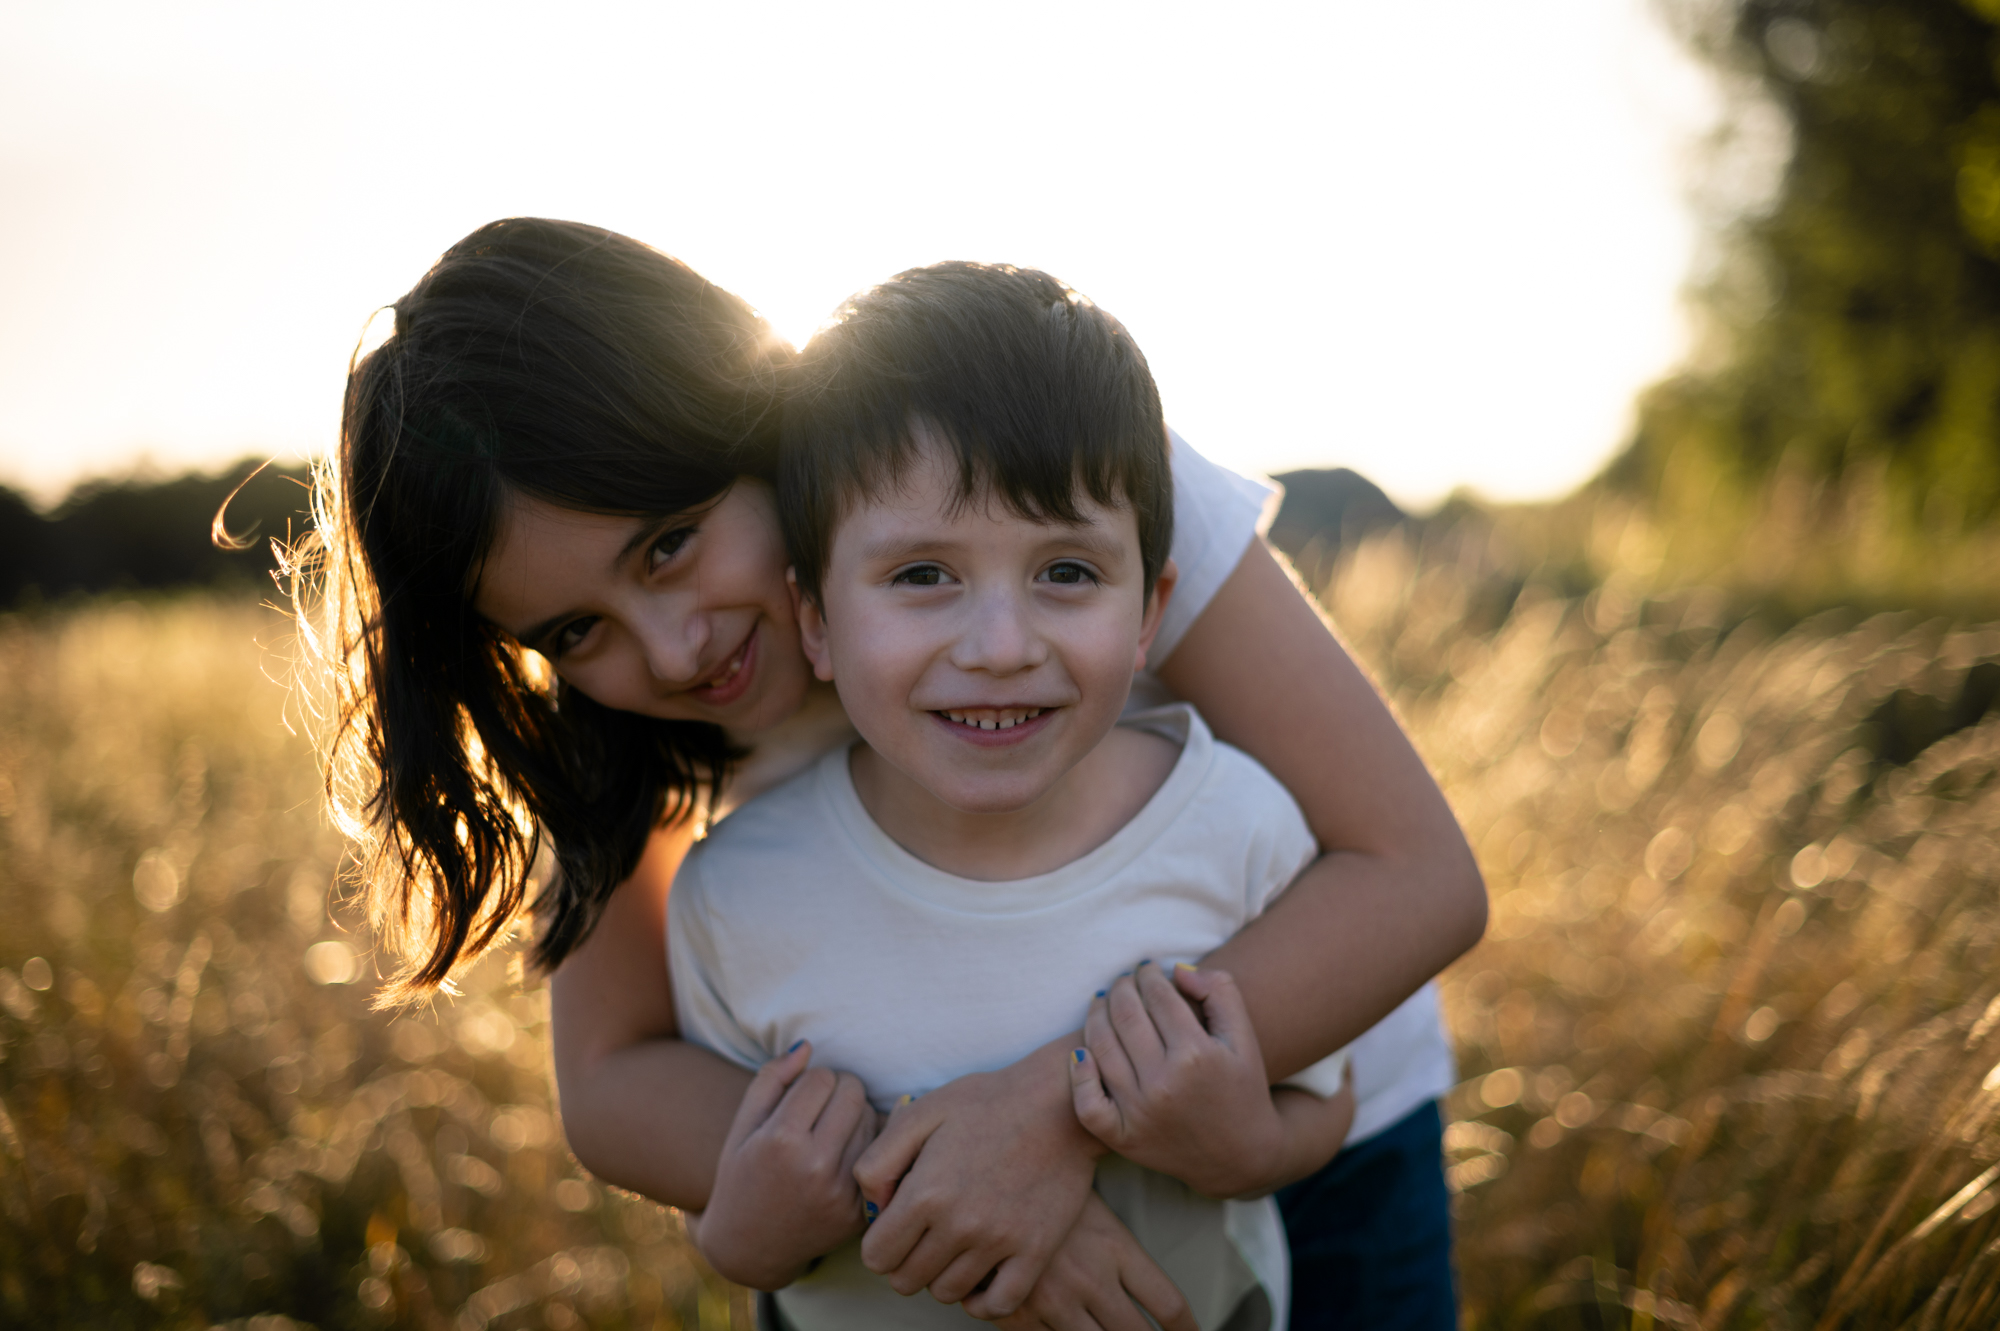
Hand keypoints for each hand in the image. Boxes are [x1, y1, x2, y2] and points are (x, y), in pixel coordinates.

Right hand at [694, 1041, 876, 1289]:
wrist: (749, 1247)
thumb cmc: (742, 1176)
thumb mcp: (742, 1126)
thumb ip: (770, 1079)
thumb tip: (808, 1046)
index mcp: (780, 1141)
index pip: (823, 1077)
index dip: (812, 1080)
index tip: (803, 1096)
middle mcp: (814, 1167)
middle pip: (853, 1093)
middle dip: (840, 1090)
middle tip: (823, 1107)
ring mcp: (841, 1192)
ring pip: (871, 1120)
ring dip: (855, 1117)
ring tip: (832, 1131)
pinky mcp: (859, 1211)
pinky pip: (880, 1155)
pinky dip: (868, 1146)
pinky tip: (846, 1154)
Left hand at [854, 1041, 1103, 1316]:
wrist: (1058, 1104)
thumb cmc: (986, 1103)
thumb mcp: (920, 1112)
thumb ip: (878, 1160)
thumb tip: (871, 1206)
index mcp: (925, 1194)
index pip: (876, 1257)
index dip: (879, 1244)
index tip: (895, 1227)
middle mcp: (959, 1225)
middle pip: (907, 1281)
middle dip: (905, 1262)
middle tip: (922, 1235)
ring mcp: (999, 1243)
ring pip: (947, 1293)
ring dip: (940, 1276)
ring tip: (951, 1247)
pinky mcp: (1035, 1251)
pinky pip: (998, 1304)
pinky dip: (982, 1301)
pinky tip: (979, 1275)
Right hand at [990, 1192, 1197, 1330]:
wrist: (983, 1171)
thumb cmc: (1042, 1177)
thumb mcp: (1090, 1200)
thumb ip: (1121, 1247)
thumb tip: (1153, 1286)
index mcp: (1116, 1248)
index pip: (1167, 1304)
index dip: (1187, 1329)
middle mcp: (1092, 1279)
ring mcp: (1054, 1299)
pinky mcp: (1018, 1312)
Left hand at [1069, 963, 1289, 1197]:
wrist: (1241, 1157)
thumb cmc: (1242, 1088)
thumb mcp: (1243, 1037)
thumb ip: (1220, 991)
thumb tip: (1177, 970)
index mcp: (1197, 1055)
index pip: (1157, 996)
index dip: (1149, 975)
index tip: (1147, 968)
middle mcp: (1164, 1084)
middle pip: (1126, 1015)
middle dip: (1122, 987)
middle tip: (1125, 980)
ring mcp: (1139, 1112)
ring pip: (1100, 1047)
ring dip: (1097, 1014)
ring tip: (1104, 1001)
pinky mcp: (1124, 1137)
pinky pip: (1087, 1103)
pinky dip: (1078, 1073)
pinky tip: (1081, 1051)